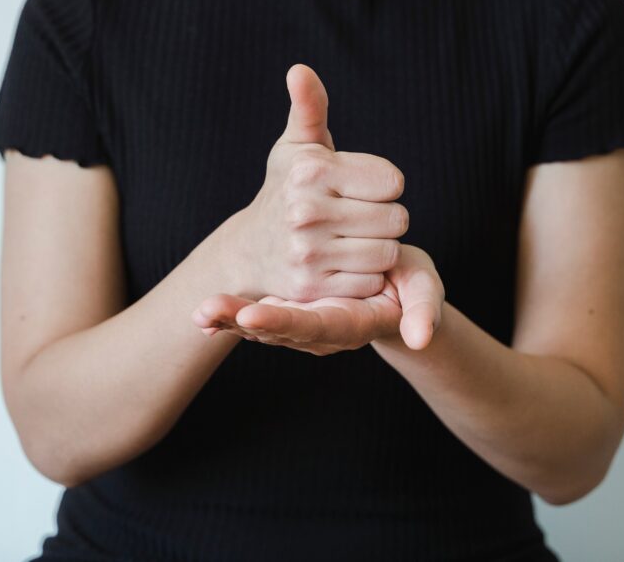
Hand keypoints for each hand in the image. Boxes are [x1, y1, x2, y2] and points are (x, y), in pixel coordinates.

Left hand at [191, 244, 443, 353]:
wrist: (392, 291)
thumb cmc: (410, 288)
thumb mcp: (424, 292)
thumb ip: (424, 311)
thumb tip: (420, 336)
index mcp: (351, 324)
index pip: (316, 325)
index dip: (286, 322)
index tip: (256, 316)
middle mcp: (321, 332)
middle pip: (278, 331)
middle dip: (242, 322)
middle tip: (207, 310)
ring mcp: (302, 327)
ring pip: (261, 329)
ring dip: (229, 320)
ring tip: (199, 312)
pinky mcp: (288, 316)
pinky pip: (256, 320)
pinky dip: (229, 318)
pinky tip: (200, 315)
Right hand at [231, 64, 408, 301]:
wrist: (250, 251)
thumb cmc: (286, 190)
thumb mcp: (297, 146)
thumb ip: (310, 107)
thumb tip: (300, 69)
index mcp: (311, 171)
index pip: (394, 180)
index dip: (384, 185)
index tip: (358, 187)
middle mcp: (306, 211)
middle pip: (398, 218)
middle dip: (385, 217)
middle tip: (356, 217)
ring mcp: (308, 253)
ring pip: (388, 251)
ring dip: (378, 247)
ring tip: (351, 239)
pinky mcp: (313, 288)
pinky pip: (372, 282)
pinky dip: (366, 276)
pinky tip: (343, 264)